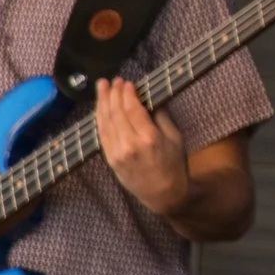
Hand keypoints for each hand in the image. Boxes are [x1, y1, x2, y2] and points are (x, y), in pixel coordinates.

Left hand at [97, 79, 192, 217]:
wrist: (163, 193)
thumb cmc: (174, 164)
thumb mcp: (175, 138)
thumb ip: (161, 117)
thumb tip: (148, 99)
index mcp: (149, 138)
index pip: (132, 109)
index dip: (127, 94)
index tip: (126, 82)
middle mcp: (130, 145)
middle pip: (116, 113)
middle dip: (113, 94)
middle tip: (112, 81)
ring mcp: (117, 154)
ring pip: (105, 123)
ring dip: (102, 103)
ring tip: (102, 88)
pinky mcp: (110, 160)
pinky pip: (102, 135)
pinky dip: (100, 119)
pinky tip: (100, 109)